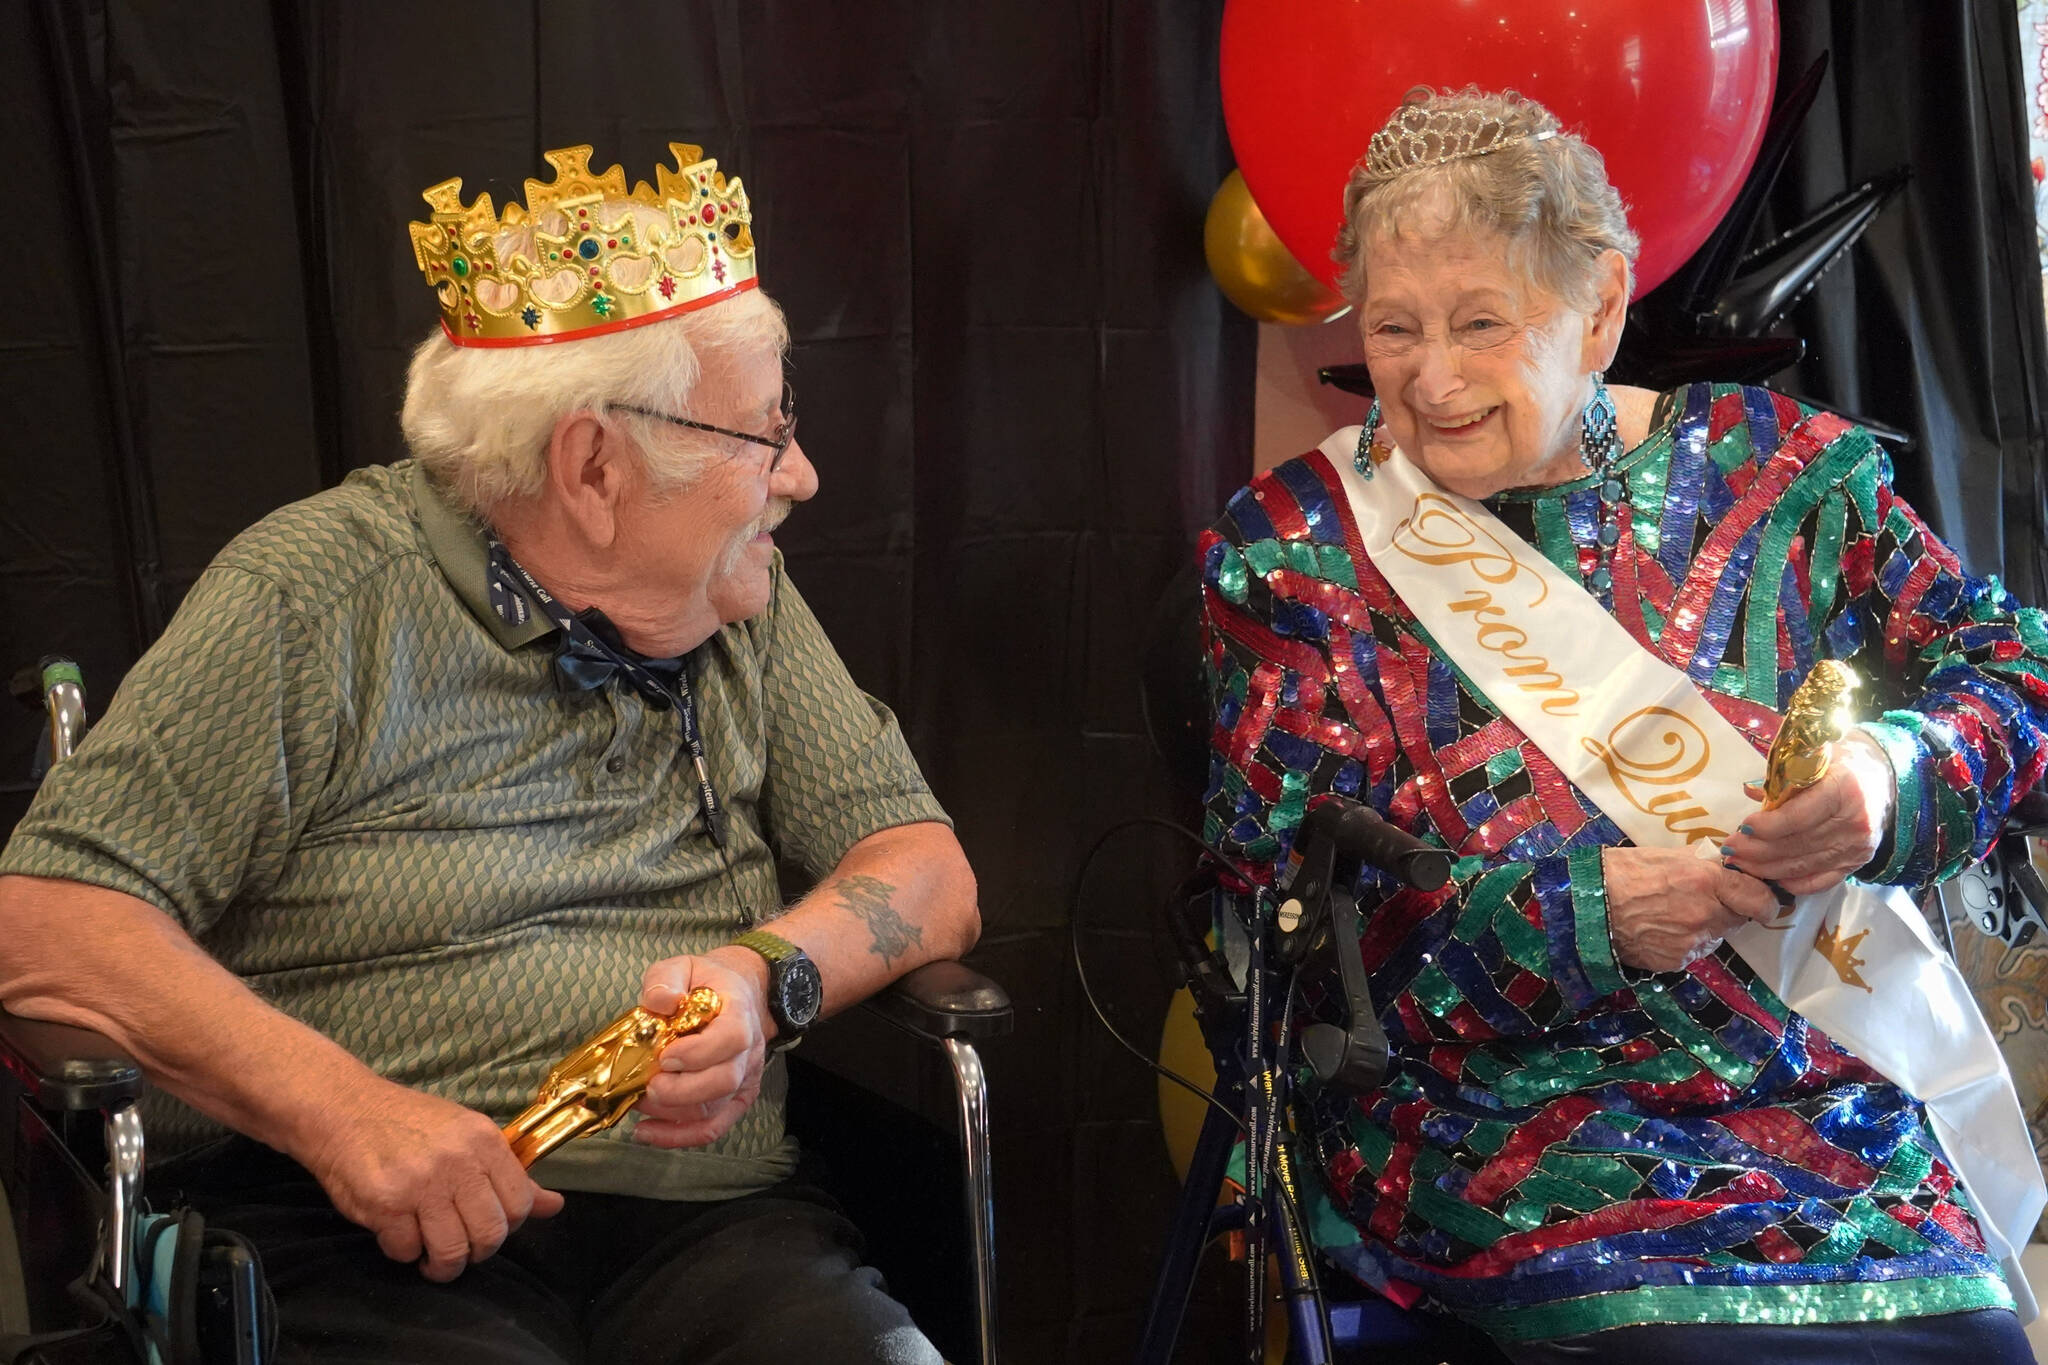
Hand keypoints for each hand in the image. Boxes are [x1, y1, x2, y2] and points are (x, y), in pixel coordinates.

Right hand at [300, 1078, 561, 1280]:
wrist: (344, 1108)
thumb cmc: (409, 1124)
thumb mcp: (468, 1135)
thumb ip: (510, 1174)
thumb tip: (555, 1206)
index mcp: (484, 1141)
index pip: (520, 1204)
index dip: (507, 1227)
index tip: (487, 1227)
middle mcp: (458, 1161)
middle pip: (490, 1234)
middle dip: (477, 1253)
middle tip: (460, 1248)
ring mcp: (421, 1183)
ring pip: (452, 1250)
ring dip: (442, 1265)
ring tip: (431, 1257)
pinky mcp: (385, 1203)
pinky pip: (406, 1250)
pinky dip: (403, 1252)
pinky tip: (399, 1234)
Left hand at [632, 949, 770, 1147]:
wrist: (737, 995)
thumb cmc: (706, 983)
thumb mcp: (682, 966)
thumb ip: (665, 979)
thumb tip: (660, 1002)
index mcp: (739, 1014)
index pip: (731, 1038)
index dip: (697, 1053)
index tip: (664, 1055)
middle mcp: (748, 1051)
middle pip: (724, 1080)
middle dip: (680, 1090)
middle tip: (647, 1085)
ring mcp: (744, 1079)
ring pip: (715, 1109)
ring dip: (672, 1113)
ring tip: (638, 1102)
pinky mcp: (734, 1099)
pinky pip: (713, 1127)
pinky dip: (679, 1136)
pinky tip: (647, 1132)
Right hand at [1603, 845, 1779, 971]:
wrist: (1587, 905)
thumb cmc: (1622, 871)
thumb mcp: (1666, 854)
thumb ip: (1702, 862)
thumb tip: (1725, 864)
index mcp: (1706, 881)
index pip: (1760, 898)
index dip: (1764, 899)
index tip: (1761, 898)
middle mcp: (1706, 915)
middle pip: (1740, 917)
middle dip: (1729, 908)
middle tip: (1704, 898)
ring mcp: (1692, 942)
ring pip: (1717, 935)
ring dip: (1706, 925)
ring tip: (1673, 913)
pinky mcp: (1677, 960)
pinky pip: (1694, 949)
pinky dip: (1685, 940)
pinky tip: (1660, 928)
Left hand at [1725, 732, 1894, 895]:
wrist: (1883, 780)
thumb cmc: (1839, 764)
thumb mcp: (1813, 758)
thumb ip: (1783, 776)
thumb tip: (1749, 791)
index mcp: (1844, 789)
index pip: (1800, 815)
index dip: (1769, 825)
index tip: (1742, 826)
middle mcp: (1855, 823)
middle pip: (1797, 844)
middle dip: (1758, 850)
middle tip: (1729, 849)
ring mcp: (1857, 848)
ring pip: (1803, 865)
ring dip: (1766, 868)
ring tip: (1739, 862)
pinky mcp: (1855, 864)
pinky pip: (1819, 881)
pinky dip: (1792, 882)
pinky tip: (1768, 877)